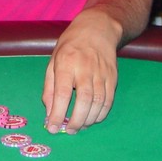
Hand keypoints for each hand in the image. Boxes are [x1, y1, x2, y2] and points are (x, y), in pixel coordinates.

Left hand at [42, 11, 118, 133]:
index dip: (57, 113)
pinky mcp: (113, 77)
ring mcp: (102, 72)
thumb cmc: (70, 46)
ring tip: (79, 126)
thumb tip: (49, 113)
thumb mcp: (53, 61)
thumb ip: (49, 88)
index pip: (63, 93)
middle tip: (69, 131)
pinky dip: (101, 114)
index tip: (52, 128)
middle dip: (76, 120)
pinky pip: (109, 100)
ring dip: (89, 120)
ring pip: (98, 102)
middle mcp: (85, 67)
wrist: (97, 29)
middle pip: (84, 100)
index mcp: (66, 62)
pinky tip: (92, 119)